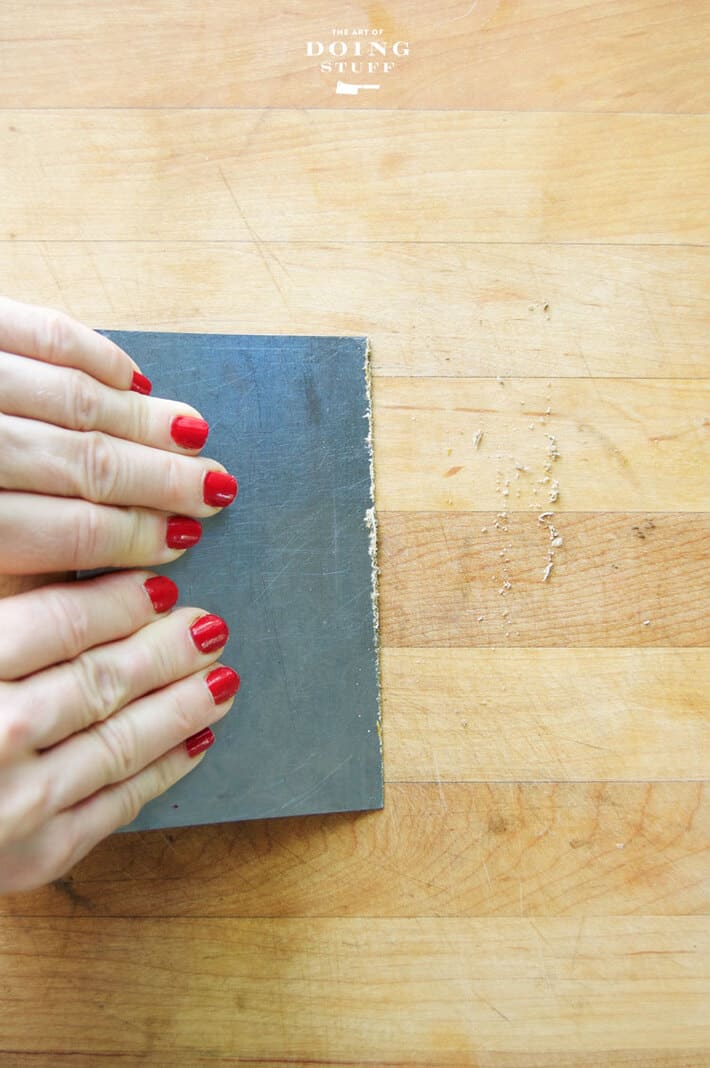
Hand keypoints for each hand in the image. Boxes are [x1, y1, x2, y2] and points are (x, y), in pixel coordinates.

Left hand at [0, 296, 237, 573]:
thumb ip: (26, 564)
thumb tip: (102, 583)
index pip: (67, 532)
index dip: (131, 540)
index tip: (176, 543)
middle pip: (84, 462)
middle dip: (159, 480)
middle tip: (211, 490)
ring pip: (76, 398)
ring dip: (142, 421)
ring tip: (191, 435)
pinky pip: (43, 333)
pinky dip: (96, 355)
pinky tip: (132, 379)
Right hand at [0, 569, 239, 893]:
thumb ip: (6, 615)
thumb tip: (82, 567)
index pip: (58, 623)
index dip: (120, 600)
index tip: (160, 584)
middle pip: (100, 679)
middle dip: (166, 650)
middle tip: (208, 626)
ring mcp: (13, 807)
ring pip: (121, 741)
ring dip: (182, 706)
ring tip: (220, 678)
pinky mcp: (33, 858)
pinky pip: (117, 805)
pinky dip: (163, 769)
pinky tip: (197, 740)